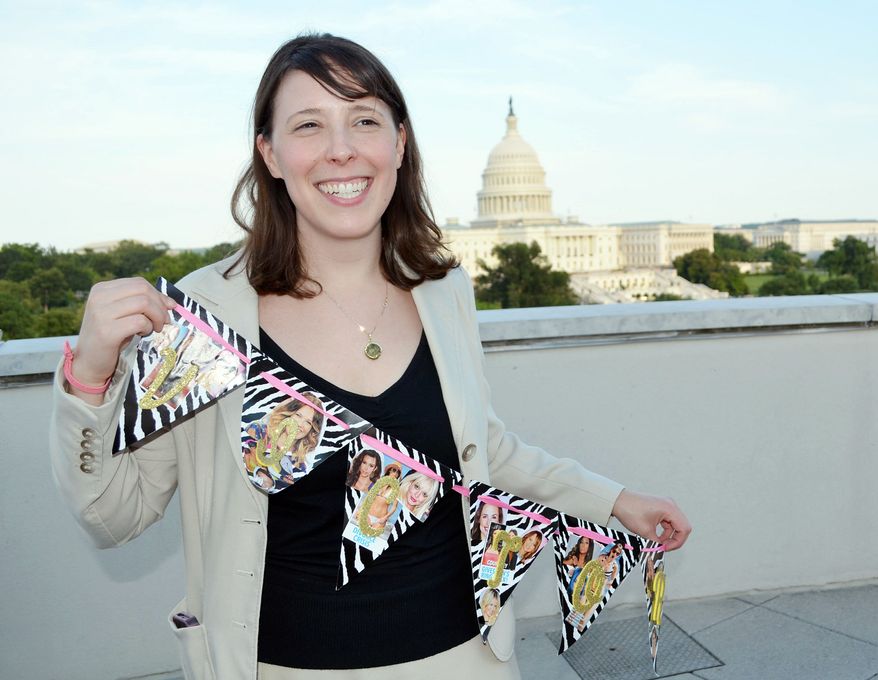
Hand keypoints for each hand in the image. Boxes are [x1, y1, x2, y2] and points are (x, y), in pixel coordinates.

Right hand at [69, 278, 175, 403]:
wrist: (89, 363)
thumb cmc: (110, 338)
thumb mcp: (122, 314)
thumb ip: (140, 303)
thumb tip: (171, 302)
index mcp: (101, 289)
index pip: (138, 283)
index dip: (158, 295)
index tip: (168, 308)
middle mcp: (98, 298)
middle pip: (143, 291)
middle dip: (160, 305)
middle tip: (164, 321)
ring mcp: (101, 314)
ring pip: (143, 303)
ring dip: (156, 317)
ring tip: (154, 328)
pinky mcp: (106, 331)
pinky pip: (139, 321)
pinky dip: (147, 327)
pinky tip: (142, 334)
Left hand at [611, 488, 690, 550]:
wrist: (617, 501)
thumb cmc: (629, 511)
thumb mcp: (645, 531)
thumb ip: (656, 544)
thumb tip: (661, 552)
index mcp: (669, 508)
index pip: (684, 529)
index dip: (677, 542)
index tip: (666, 548)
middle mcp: (670, 505)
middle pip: (682, 527)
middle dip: (674, 540)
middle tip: (663, 547)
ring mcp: (666, 505)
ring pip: (675, 525)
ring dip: (668, 536)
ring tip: (658, 543)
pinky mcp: (660, 507)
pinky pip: (668, 522)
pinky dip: (664, 531)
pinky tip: (656, 537)